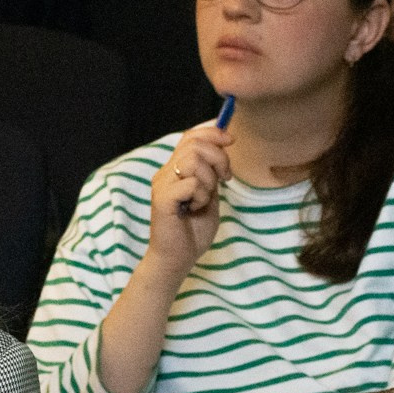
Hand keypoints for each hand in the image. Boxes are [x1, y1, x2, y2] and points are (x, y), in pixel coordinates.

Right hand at [144, 123, 231, 279]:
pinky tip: (195, 208)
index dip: (213, 133)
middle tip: (224, 179)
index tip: (231, 141)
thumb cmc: (192, 231)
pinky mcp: (163, 199)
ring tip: (204, 198)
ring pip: (193, 159)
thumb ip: (212, 173)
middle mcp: (165, 173)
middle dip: (218, 157)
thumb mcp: (209, 195)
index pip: (190, 136)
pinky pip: (190, 182)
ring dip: (208, 179)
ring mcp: (162, 185)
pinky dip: (201, 195)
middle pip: (194, 144)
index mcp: (175, 170)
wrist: (177, 259)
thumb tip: (223, 147)